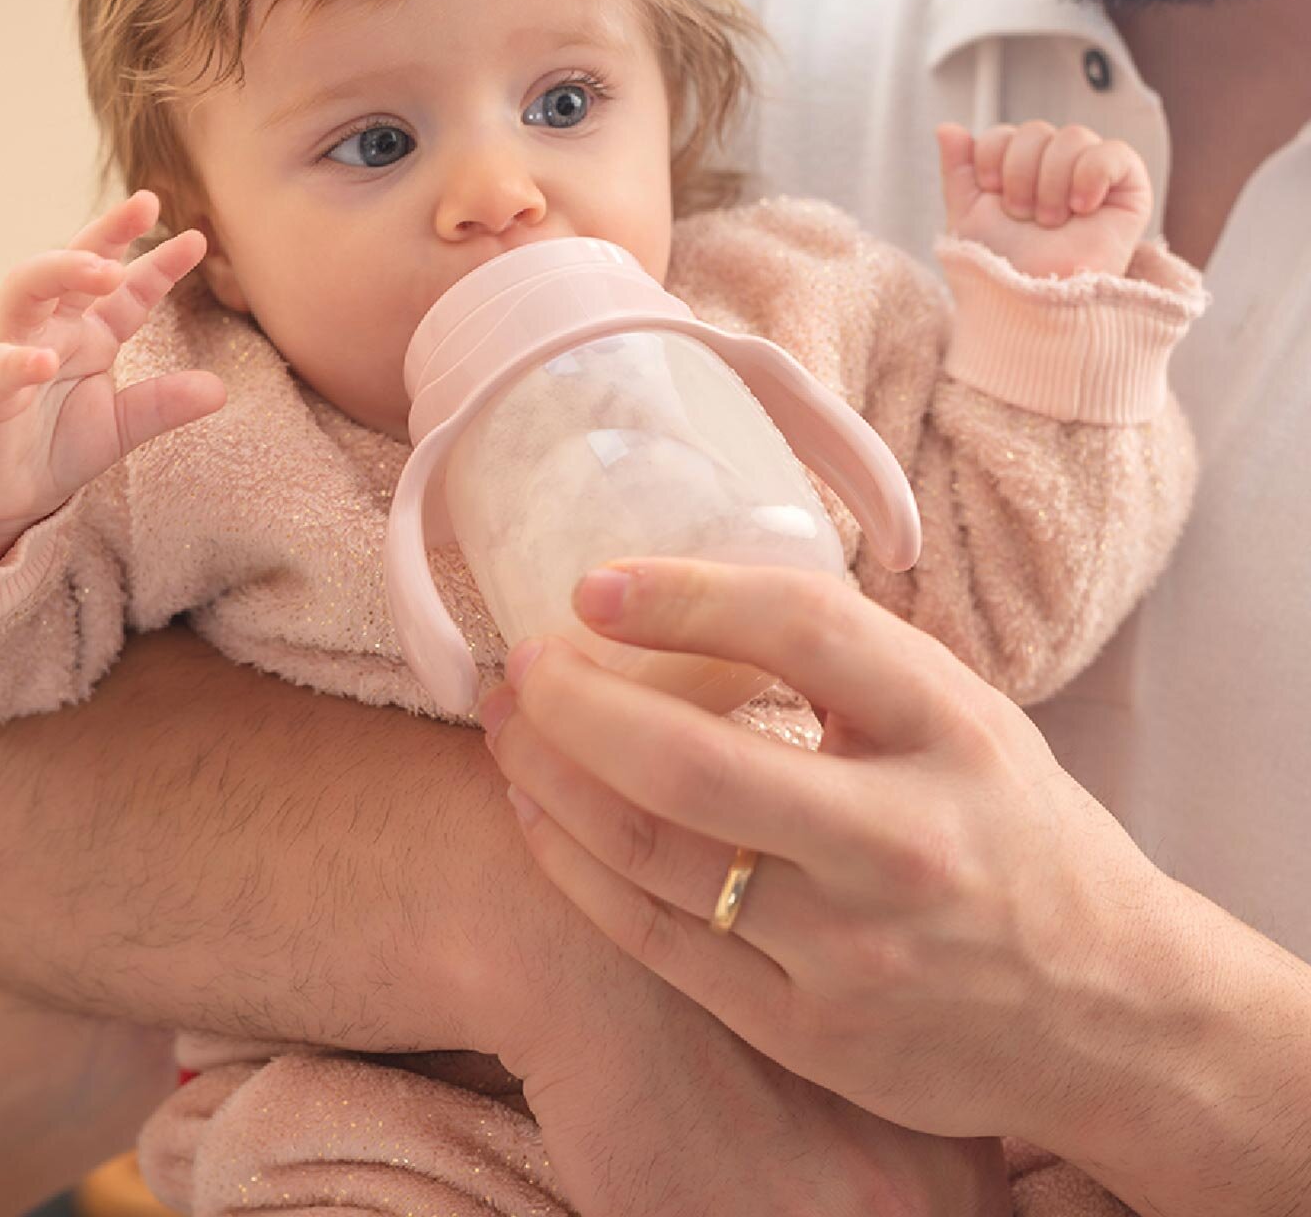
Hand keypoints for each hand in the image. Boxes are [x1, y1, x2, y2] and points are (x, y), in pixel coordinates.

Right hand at [0, 190, 225, 561]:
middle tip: (146, 206)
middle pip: (73, 264)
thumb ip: (163, 404)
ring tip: (104, 270)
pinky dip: (18, 360)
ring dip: (61, 271)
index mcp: (89, 334)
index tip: (197, 240)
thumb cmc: (52, 446)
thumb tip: (220, 389)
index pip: (128, 289)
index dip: (160, 264)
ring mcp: (10, 349)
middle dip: (107, 233)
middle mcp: (50, 328)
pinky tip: (42, 359)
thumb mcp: (120, 426)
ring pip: (26, 289)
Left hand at [480, 559, 1183, 1162]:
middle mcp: (903, 844)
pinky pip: (654, 940)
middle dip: (574, 702)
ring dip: (551, 777)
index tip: (591, 584)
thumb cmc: (1015, 830)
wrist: (1109, 1011)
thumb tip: (691, 587)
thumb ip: (848, 659)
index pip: (803, 632)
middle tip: (520, 661)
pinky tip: (535, 813)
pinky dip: (575, 867)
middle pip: (691, 763)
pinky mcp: (810, 1031)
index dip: (682, 595)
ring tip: (507, 723)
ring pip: (653, 855)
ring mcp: (851, 950)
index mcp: (952, 732)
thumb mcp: (962, 715)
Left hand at [938, 119, 1151, 277]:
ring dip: (1052, 182)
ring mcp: (1092, 175)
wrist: (1031, 301)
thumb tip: (947, 127)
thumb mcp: (967, 216)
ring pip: (1074, 136)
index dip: (993, 157)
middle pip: (1037, 130)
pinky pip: (1115, 152)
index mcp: (1017, 170)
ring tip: (1051, 221)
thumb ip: (957, 170)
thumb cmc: (1000, 266)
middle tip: (1023, 216)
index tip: (992, 193)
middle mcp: (1054, 167)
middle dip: (1021, 174)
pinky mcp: (1128, 189)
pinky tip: (1081, 207)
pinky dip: (1092, 174)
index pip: (1004, 133)